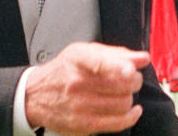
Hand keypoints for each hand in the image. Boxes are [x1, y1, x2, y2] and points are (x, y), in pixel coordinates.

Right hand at [25, 42, 150, 134]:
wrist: (35, 95)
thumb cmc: (64, 71)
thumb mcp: (85, 52)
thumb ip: (116, 53)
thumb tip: (142, 59)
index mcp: (78, 59)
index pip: (99, 62)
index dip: (118, 66)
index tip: (130, 70)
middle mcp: (77, 82)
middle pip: (121, 84)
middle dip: (134, 80)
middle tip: (131, 78)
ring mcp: (79, 106)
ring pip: (122, 103)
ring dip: (130, 97)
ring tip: (124, 93)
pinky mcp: (82, 125)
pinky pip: (116, 123)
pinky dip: (130, 117)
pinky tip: (132, 110)